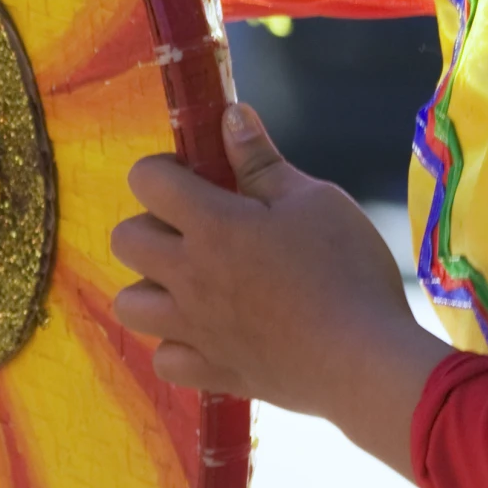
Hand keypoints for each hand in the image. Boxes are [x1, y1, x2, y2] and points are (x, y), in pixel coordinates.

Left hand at [112, 102, 451, 475]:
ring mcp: (193, 329)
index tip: (200, 175)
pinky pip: (163, 357)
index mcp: (211, 225)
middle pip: (124, 239)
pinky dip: (177, 342)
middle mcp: (187, 276)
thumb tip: (230, 115)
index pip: (146, 179)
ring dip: (153, 285)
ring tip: (197, 281)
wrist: (363, 360)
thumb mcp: (314, 199)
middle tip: (202, 226)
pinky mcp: (210, 372)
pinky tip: (210, 331)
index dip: (167, 169)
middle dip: (153, 223)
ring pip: (129, 303)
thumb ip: (262, 160)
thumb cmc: (346, 269)